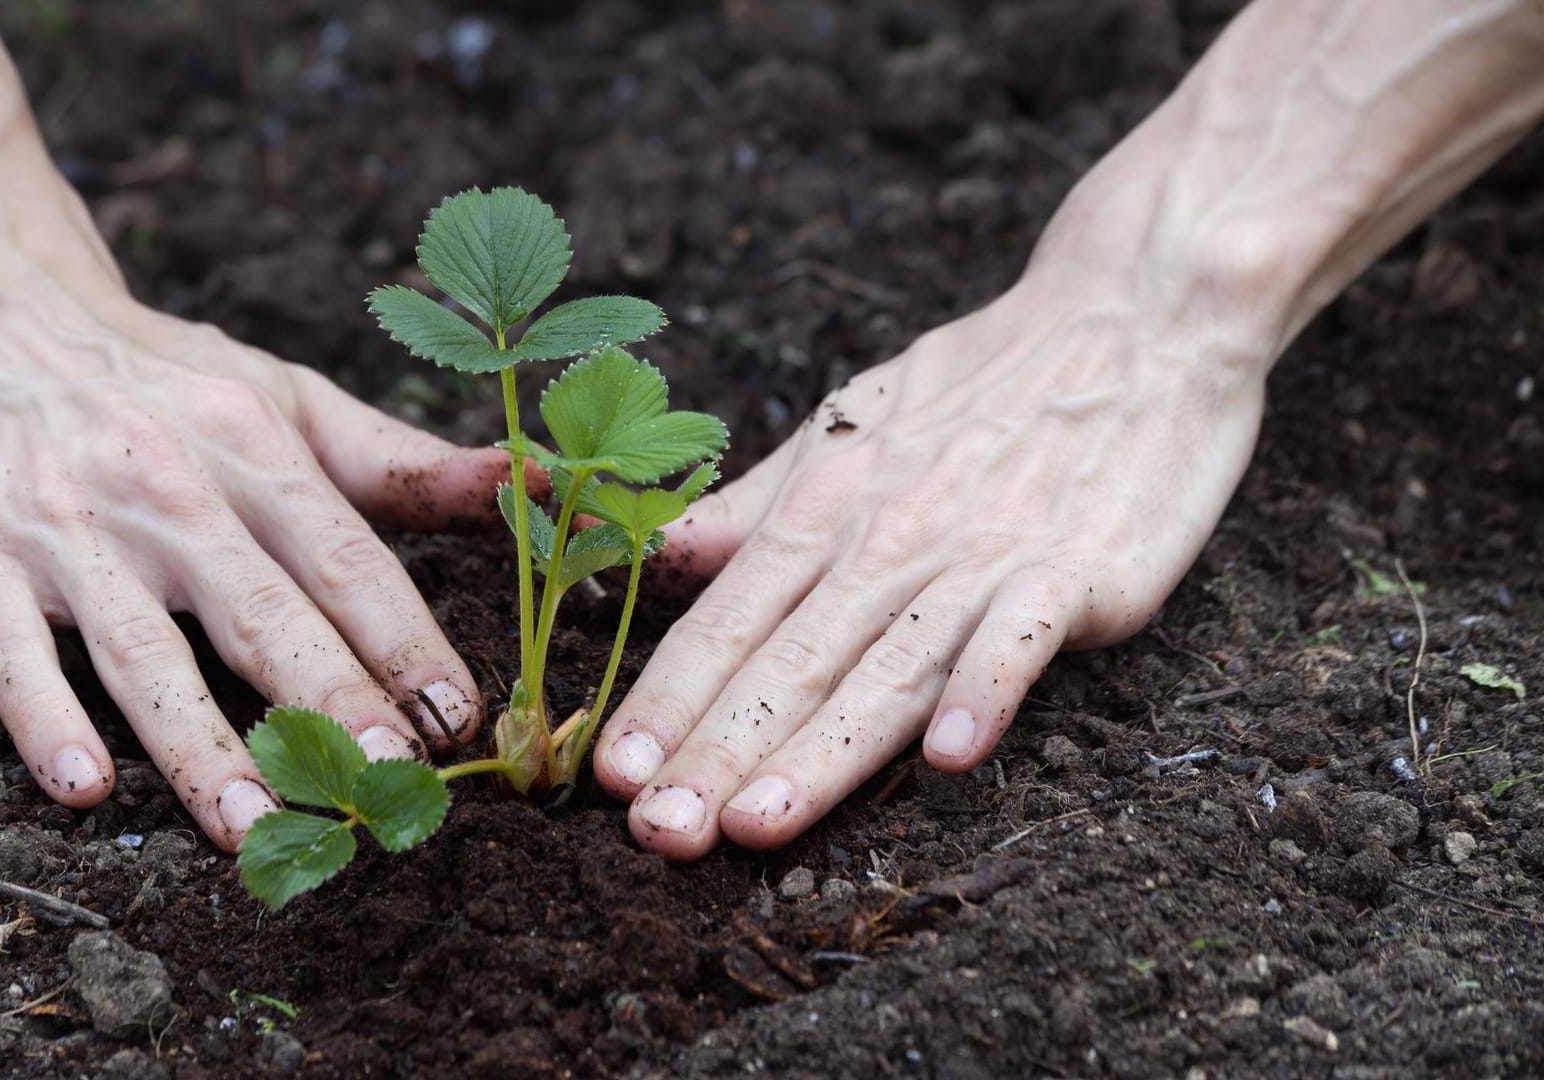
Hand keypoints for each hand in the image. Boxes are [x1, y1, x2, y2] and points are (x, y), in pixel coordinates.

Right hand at [0, 270, 507, 850]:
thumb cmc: (165, 377)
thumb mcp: (286, 395)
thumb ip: (403, 460)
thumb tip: (537, 481)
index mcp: (252, 446)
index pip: (345, 558)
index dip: (405, 642)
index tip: (459, 720)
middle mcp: (167, 487)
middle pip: (259, 612)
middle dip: (329, 702)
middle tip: (388, 784)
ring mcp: (68, 527)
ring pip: (144, 653)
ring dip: (199, 746)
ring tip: (253, 828)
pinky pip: (10, 651)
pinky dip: (44, 721)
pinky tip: (84, 790)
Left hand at [592, 269, 1271, 858]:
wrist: (1135, 312)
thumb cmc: (981, 382)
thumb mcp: (846, 422)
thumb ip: (755, 506)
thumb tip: (658, 557)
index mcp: (825, 503)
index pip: (727, 619)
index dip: (667, 699)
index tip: (610, 777)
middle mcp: (888, 534)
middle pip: (790, 660)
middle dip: (715, 751)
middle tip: (655, 834)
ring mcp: (983, 551)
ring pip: (886, 666)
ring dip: (820, 750)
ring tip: (754, 825)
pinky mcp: (1078, 564)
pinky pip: (1023, 632)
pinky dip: (986, 687)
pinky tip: (949, 755)